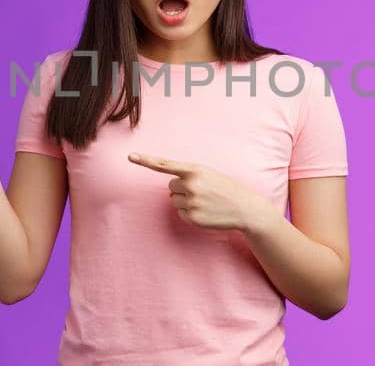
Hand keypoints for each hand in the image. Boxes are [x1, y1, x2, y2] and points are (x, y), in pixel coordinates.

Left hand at [128, 153, 280, 233]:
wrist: (244, 208)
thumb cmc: (224, 188)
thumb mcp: (208, 175)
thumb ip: (188, 176)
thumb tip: (170, 189)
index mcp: (195, 170)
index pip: (165, 164)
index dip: (146, 160)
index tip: (130, 157)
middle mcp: (191, 185)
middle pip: (171, 186)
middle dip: (182, 189)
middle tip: (202, 192)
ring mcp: (191, 202)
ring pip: (174, 200)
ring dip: (186, 201)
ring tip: (205, 202)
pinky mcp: (192, 217)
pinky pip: (180, 213)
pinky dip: (190, 213)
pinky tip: (205, 211)